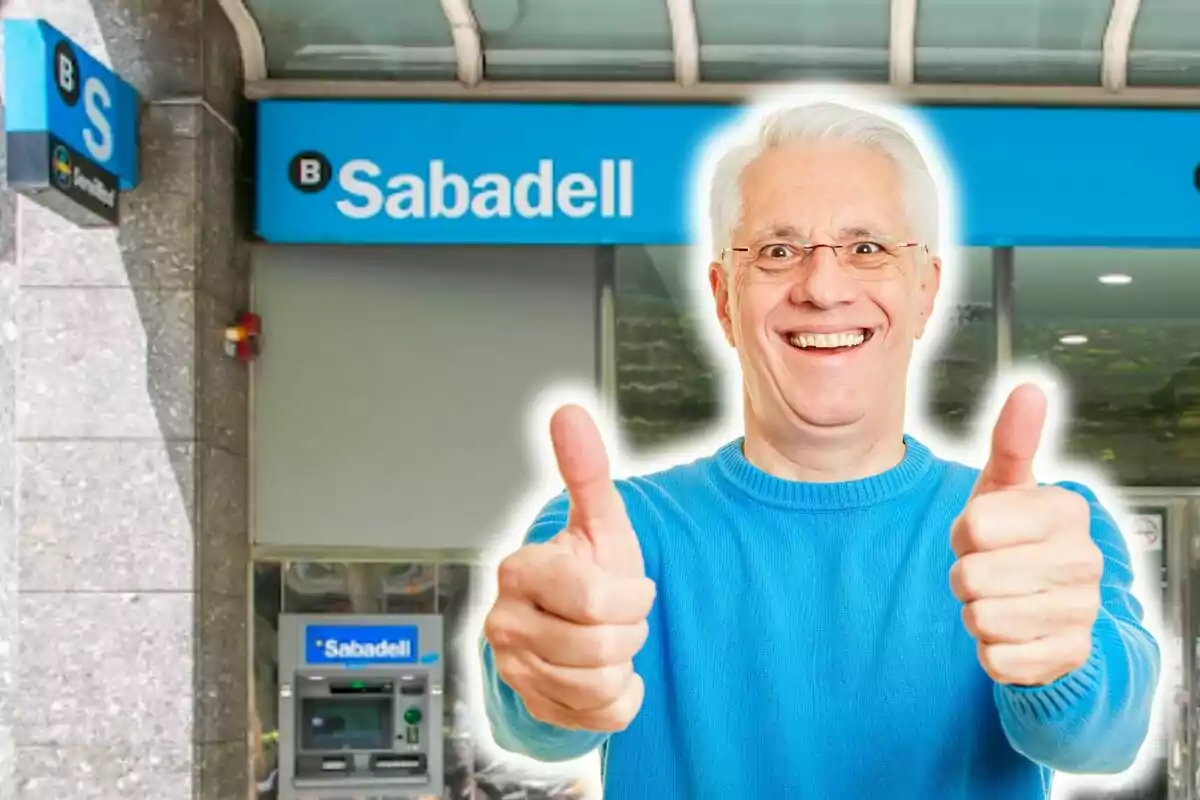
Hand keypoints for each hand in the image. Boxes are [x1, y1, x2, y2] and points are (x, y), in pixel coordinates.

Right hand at [483, 404, 655, 731]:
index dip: (630, 597)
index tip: (631, 585)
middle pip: (597, 647)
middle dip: (627, 631)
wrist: (575, 623)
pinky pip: (598, 717)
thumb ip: (586, 470)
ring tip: (611, 640)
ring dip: (622, 663)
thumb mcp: (598, 521)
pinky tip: (608, 673)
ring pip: (596, 685)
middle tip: (620, 616)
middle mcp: (505, 622)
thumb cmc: (588, 568)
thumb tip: (569, 413)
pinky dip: (618, 698)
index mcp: (519, 572)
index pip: (591, 600)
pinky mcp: (531, 705)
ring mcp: (514, 668)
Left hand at [949, 384, 1102, 686]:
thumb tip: (1028, 389)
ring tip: (999, 600)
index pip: (972, 526)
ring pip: (981, 618)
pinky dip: (990, 650)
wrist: (1047, 610)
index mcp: (1067, 511)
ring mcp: (1082, 613)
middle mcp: (1084, 561)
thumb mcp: (1006, 488)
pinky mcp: (1068, 658)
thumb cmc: (1013, 538)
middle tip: (988, 571)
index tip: (981, 535)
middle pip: (971, 576)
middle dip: (965, 576)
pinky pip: (996, 660)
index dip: (962, 533)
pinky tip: (1012, 633)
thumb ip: (1011, 441)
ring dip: (976, 613)